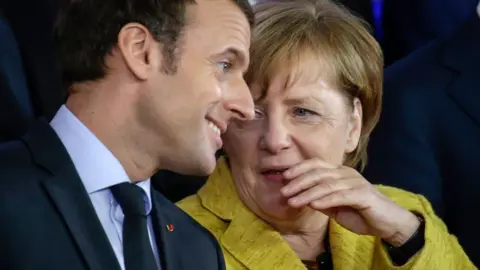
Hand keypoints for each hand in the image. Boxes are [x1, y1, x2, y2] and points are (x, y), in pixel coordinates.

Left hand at [281, 158, 419, 246]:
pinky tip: (313, 205)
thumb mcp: (335, 207)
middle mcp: (347, 174)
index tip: (283, 177)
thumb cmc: (361, 214)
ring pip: (326, 185)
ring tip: (293, 201)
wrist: (388, 223)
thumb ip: (320, 200)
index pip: (316, 165)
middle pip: (318, 173)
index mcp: (340, 173)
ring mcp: (356, 183)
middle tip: (284, 192)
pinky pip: (340, 195)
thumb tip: (300, 197)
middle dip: (298, 182)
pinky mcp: (363, 195)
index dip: (299, 169)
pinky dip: (325, 200)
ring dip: (307, 193)